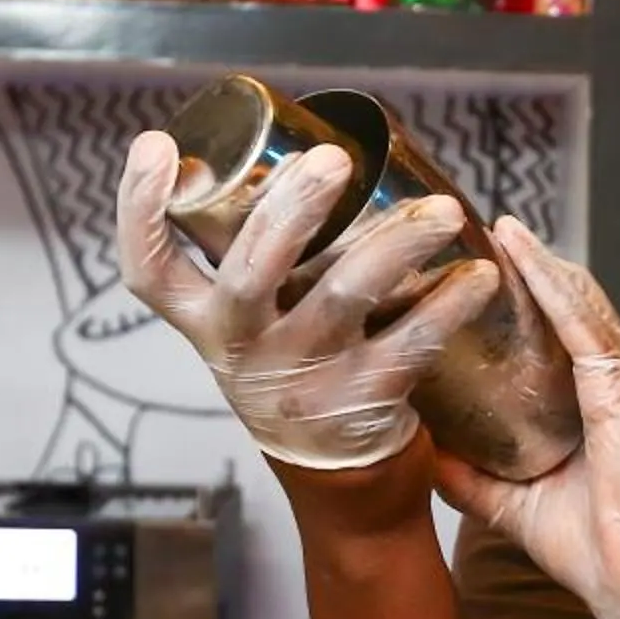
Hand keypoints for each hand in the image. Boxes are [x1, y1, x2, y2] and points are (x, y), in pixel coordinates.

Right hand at [115, 131, 499, 470]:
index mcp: (203, 319)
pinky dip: (448, 306)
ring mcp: (300, 375)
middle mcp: (242, 346)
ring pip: (344, 298)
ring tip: (444, 211)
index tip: (158, 145)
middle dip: (291, 209)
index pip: (148, 267)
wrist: (334, 473)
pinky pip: (408, 345)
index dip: (140, 207)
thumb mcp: (249, 320)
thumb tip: (289, 145)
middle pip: (250, 271)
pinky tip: (479, 275)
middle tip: (332, 159)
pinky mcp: (360, 399)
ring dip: (397, 245)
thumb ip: (255, 254)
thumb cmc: (291, 362)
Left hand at [434, 217, 619, 618]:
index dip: (524, 293)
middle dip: (525, 265)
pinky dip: (551, 284)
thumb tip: (425, 457)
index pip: (558, 330)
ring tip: (495, 225)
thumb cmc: (604, 549)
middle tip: (474, 231)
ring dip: (535, 261)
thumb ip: (475, 479)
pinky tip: (521, 251)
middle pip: (567, 303)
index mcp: (595, 401)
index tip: (477, 266)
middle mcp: (615, 378)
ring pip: (576, 299)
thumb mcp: (518, 508)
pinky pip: (584, 323)